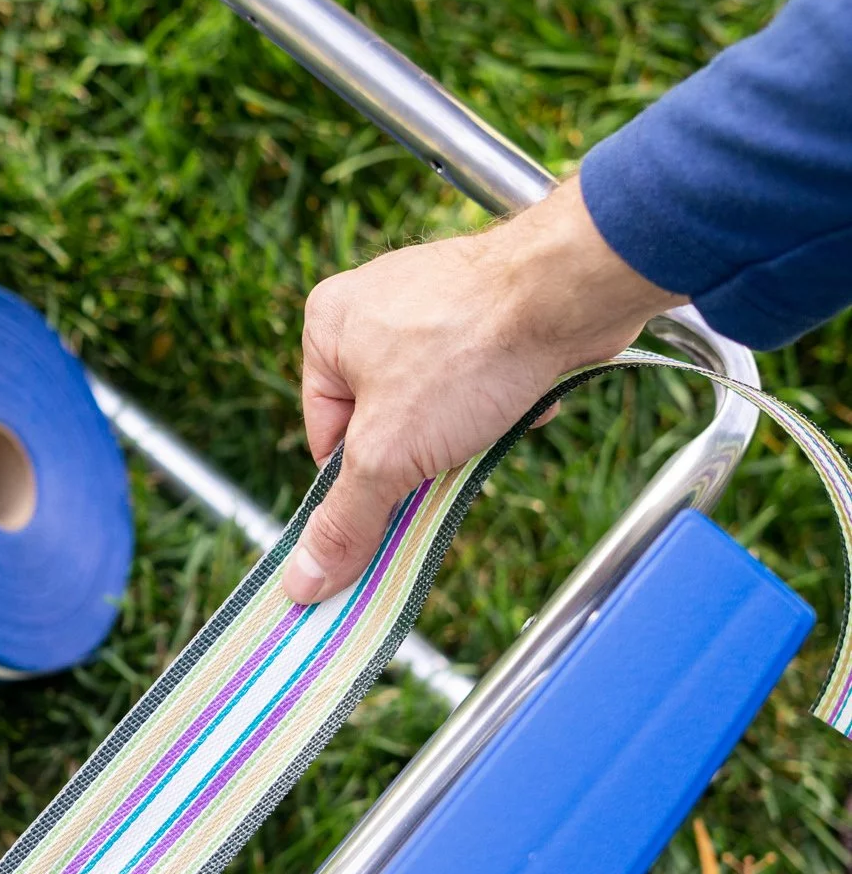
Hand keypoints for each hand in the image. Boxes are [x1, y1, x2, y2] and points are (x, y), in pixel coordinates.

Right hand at [282, 177, 684, 604]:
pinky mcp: (487, 308)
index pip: (325, 437)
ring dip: (464, 433)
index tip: (391, 508)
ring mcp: (432, 303)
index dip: (361, 480)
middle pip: (381, 425)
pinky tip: (520, 398)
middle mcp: (372, 308)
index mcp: (328, 328)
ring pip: (434, 407)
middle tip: (448, 464)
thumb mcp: (388, 454)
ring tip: (489, 423)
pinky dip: (500, 402)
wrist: (570, 289)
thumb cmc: (466, 352)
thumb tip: (303, 583)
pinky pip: (478, 379)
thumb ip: (347, 520)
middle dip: (420, 456)